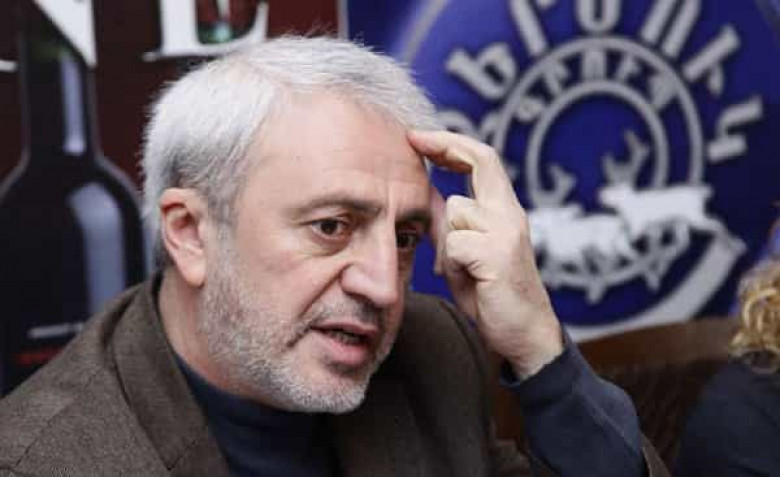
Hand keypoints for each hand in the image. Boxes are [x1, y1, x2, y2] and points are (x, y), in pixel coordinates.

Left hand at [408, 130, 562, 377]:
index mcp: (505, 211)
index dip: (453, 143)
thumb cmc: (492, 295)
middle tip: (413, 139)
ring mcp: (507, 232)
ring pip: (456, 211)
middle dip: (444, 145)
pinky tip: (469, 282)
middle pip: (482, 161)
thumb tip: (430, 201)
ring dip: (448, 242)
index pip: (484, 160)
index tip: (421, 138)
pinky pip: (455, 244)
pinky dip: (452, 265)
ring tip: (463, 270)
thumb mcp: (467, 254)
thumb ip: (453, 226)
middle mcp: (511, 214)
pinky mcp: (498, 255)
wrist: (524, 336)